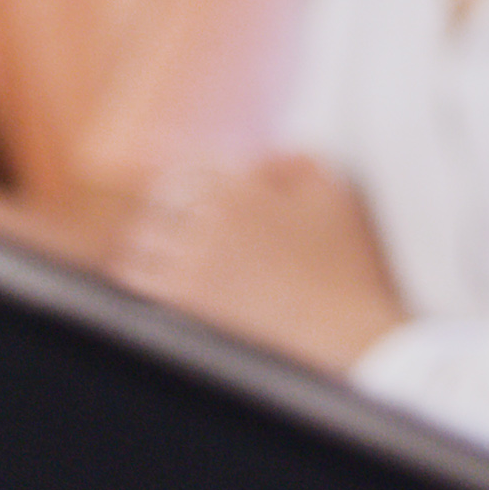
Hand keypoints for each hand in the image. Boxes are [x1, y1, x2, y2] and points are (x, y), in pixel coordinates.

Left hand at [109, 152, 411, 372]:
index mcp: (240, 190)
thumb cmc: (348, 266)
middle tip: (180, 214)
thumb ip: (297, 162)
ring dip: (153, 237)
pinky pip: (140, 279)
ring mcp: (192, 263)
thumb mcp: (336, 195)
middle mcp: (207, 222)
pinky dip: (143, 272)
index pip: (193, 164)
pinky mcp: (186, 302)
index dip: (197, 175)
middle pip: (162, 198)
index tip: (200, 185)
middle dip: (172, 204)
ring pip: (143, 237)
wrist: (345, 331)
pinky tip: (155, 276)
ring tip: (164, 245)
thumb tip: (266, 158)